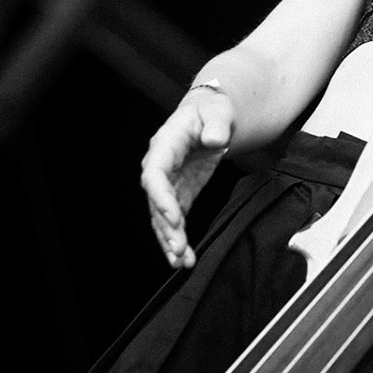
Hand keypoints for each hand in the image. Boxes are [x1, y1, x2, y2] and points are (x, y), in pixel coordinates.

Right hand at [140, 89, 233, 268]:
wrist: (212, 116)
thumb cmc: (212, 111)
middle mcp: (160, 167)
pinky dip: (178, 238)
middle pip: (156, 201)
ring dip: (170, 239)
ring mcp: (168, 182)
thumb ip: (216, 125)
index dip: (161, 197)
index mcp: (164, 145)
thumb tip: (214, 139)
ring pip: (162, 216)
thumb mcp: (218, 112)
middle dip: (166, 227)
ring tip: (181, 261)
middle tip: (178, 249)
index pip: (155, 174)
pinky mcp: (179, 193)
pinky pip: (175, 219)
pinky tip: (184, 258)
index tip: (174, 217)